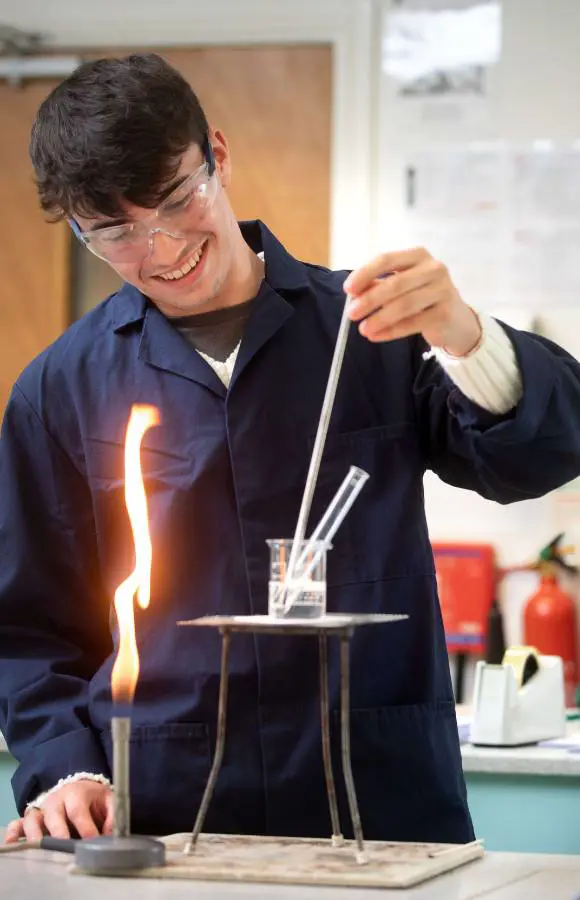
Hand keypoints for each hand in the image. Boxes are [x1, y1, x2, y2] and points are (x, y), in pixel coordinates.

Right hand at [4, 780, 113, 843]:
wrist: (77, 787)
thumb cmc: (93, 798)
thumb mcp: (108, 801)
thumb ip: (113, 816)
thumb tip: (110, 836)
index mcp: (76, 793)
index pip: (78, 810)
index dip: (85, 827)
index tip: (92, 842)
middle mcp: (56, 800)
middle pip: (54, 815)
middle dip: (59, 833)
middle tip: (64, 848)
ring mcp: (42, 808)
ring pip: (34, 819)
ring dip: (35, 835)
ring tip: (40, 849)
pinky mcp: (32, 817)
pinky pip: (19, 823)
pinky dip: (15, 831)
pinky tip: (14, 841)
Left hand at [344, 247, 481, 355]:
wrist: (456, 320)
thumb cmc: (422, 298)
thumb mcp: (400, 286)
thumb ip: (377, 285)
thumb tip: (353, 293)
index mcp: (418, 255)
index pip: (387, 259)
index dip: (365, 274)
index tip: (348, 289)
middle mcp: (434, 268)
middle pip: (395, 283)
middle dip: (369, 300)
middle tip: (351, 313)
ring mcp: (442, 290)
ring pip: (404, 305)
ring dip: (379, 319)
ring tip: (363, 329)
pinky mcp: (445, 313)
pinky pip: (412, 323)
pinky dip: (391, 331)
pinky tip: (377, 336)